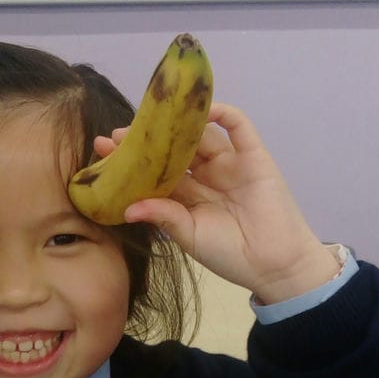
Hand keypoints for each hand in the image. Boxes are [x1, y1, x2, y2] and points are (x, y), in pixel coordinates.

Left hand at [98, 104, 340, 302]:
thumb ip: (163, 218)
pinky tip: (197, 112)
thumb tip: (127, 209)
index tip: (104, 153)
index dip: (132, 162)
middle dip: (147, 142)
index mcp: (189, 196)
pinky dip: (220, 112)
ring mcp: (229, 162)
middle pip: (173, 150)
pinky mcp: (253, 155)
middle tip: (118, 136)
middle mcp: (206, 175)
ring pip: (199, 134)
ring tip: (150, 122)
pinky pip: (238, 125)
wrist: (274, 264)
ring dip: (176, 126)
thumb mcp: (190, 237)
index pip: (156, 172)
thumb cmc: (230, 255)